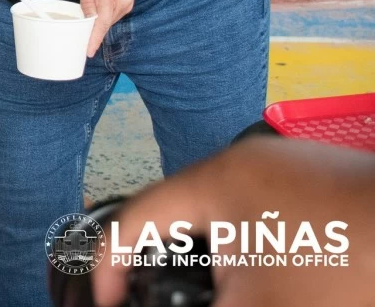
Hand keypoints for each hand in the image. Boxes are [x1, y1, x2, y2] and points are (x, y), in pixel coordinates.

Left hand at [78, 0, 140, 56]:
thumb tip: (86, 18)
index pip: (101, 23)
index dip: (94, 38)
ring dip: (98, 24)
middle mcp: (121, 3)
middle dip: (93, 34)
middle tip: (79, 41)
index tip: (88, 51)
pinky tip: (97, 12)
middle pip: (105, 25)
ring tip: (86, 21)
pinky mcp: (128, 4)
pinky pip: (113, 16)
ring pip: (109, 21)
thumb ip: (87, 0)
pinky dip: (104, 17)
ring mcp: (127, 4)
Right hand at [92, 136, 374, 306]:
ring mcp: (285, 165)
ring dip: (212, 255)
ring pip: (221, 212)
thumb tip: (174, 304)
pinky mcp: (319, 177)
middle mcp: (243, 160)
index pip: (131, 218)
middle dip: (167, 261)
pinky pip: (262, 209)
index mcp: (212, 180)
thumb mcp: (256, 306)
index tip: (110, 302)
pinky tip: (270, 275)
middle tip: (160, 295)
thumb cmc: (344, 269)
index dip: (109, 266)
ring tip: (224, 290)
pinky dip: (252, 244)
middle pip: (176, 212)